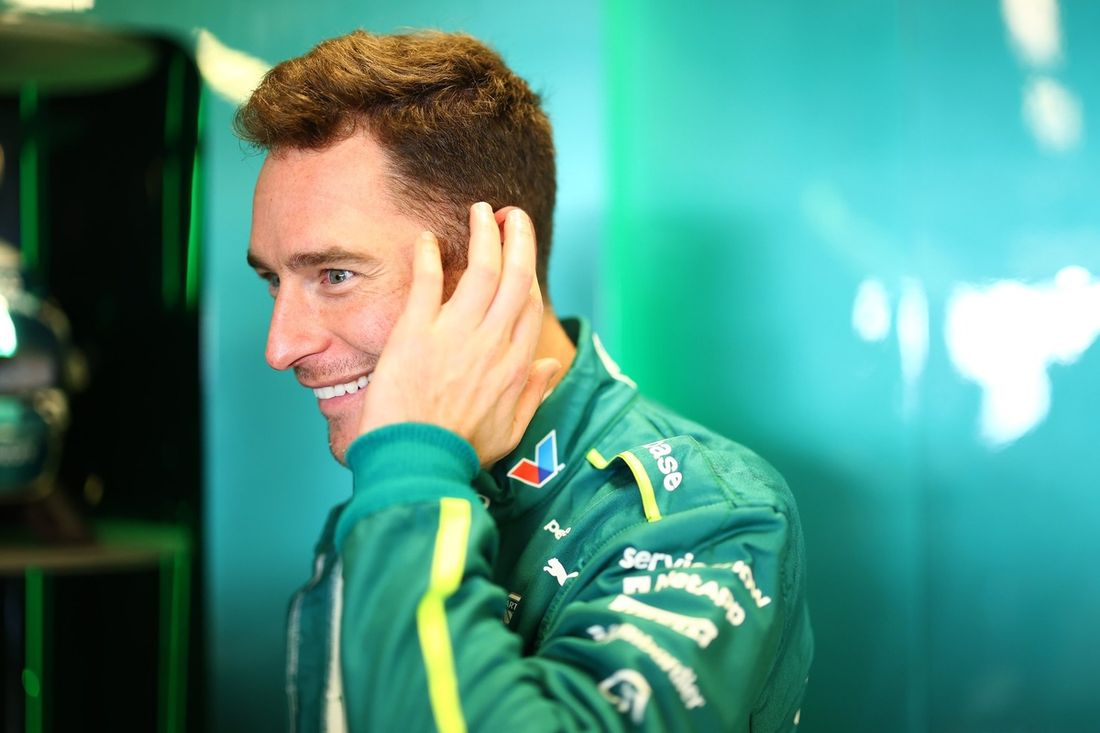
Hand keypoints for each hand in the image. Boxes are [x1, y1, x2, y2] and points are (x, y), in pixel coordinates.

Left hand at [357, 202, 560, 465]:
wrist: (418, 462)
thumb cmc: (461, 451)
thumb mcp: (511, 430)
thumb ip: (532, 393)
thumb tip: (549, 363)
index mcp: (516, 365)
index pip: (529, 304)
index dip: (528, 271)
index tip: (523, 251)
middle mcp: (492, 342)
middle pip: (514, 277)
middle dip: (516, 238)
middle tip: (510, 214)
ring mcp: (455, 334)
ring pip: (480, 271)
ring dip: (483, 235)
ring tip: (480, 211)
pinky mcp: (417, 333)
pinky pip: (426, 283)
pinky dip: (427, 256)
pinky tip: (425, 238)